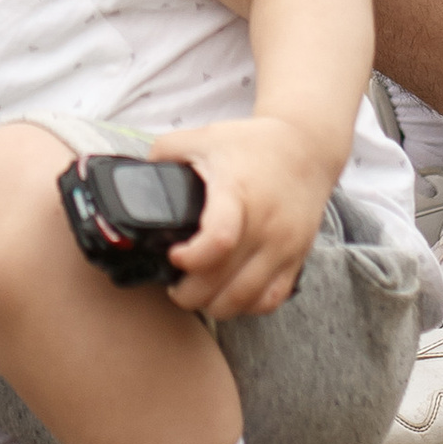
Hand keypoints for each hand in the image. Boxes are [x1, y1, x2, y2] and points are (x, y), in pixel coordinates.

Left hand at [157, 117, 334, 322]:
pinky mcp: (297, 258)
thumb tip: (136, 178)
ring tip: (199, 295)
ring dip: (215, 306)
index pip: (218, 239)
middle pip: (224, 281)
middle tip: (175, 286)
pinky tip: (230, 296)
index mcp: (237, 191)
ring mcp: (284, 244)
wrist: (306, 148)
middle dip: (190, 293)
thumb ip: (166, 153)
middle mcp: (265, 223)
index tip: (173, 255)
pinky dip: (247, 307)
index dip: (190, 258)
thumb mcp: (204, 136)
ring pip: (246, 299)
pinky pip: (271, 300)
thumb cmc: (251, 144)